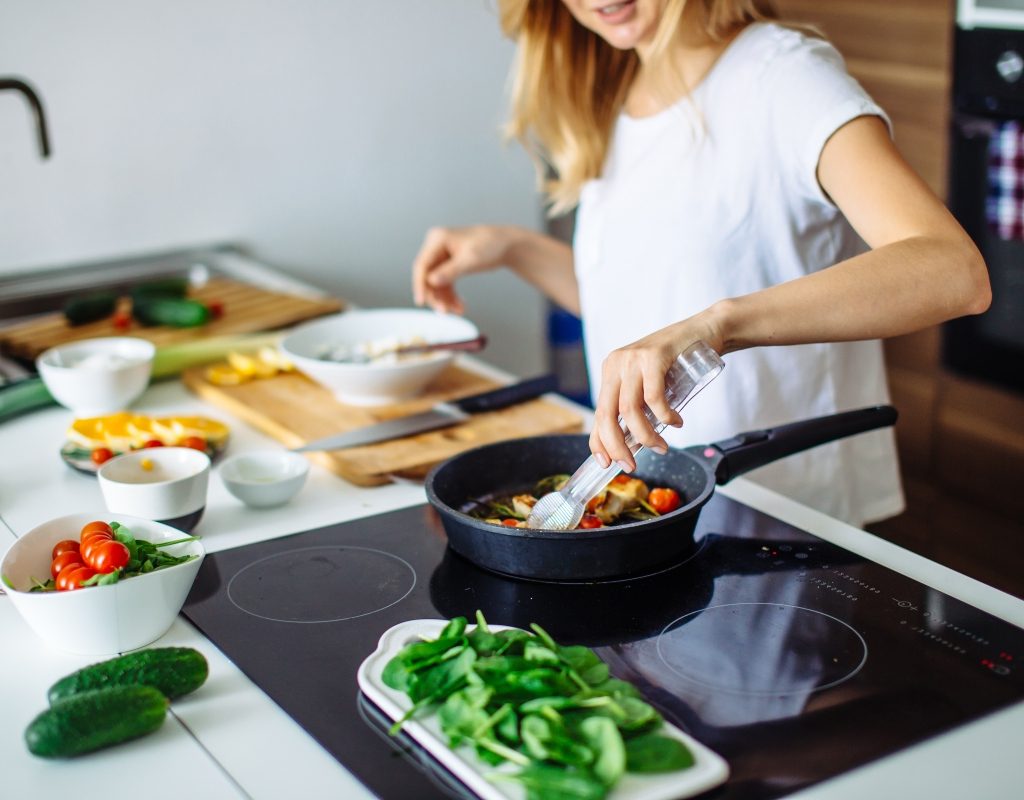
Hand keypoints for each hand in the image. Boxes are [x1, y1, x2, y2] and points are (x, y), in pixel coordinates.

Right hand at [411, 225, 518, 313]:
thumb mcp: (470, 259)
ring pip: (436, 283)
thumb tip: (431, 281)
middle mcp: (436, 246)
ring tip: (457, 311)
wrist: (506, 244)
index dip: (420, 285)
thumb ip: (450, 271)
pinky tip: (459, 306)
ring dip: (445, 299)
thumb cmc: (491, 245)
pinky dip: (451, 296)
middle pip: (427, 276)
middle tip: (444, 311)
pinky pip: (445, 284)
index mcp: (438, 239)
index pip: (422, 265)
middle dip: (436, 295)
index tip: (421, 301)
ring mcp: (442, 256)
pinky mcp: (449, 265)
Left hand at [590, 318, 723, 472]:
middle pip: (606, 414)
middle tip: (630, 465)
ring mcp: (633, 358)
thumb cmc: (679, 361)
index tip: (606, 463)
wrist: (705, 330)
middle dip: (617, 446)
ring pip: (629, 410)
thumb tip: (631, 443)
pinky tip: (675, 422)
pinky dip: (664, 417)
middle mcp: (616, 363)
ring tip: (661, 446)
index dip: (599, 442)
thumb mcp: (650, 383)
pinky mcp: (653, 356)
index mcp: (610, 371)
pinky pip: (653, 398)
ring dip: (645, 436)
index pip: (598, 413)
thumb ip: (638, 405)